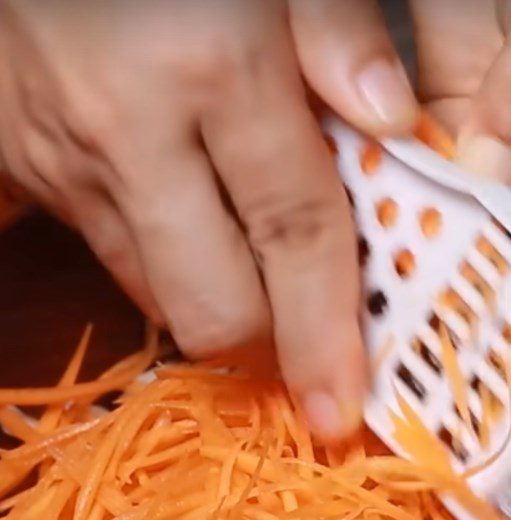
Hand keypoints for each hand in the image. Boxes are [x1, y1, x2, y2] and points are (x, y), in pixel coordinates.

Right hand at [0, 0, 417, 439]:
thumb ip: (337, 30)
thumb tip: (393, 118)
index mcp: (208, 66)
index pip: (295, 236)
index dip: (324, 336)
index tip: (341, 410)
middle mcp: (128, 131)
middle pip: (213, 305)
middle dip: (270, 342)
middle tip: (310, 332)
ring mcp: (64, 155)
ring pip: (158, 294)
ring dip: (221, 301)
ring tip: (258, 271)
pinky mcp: (24, 163)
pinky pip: (113, 253)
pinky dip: (169, 261)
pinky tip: (193, 219)